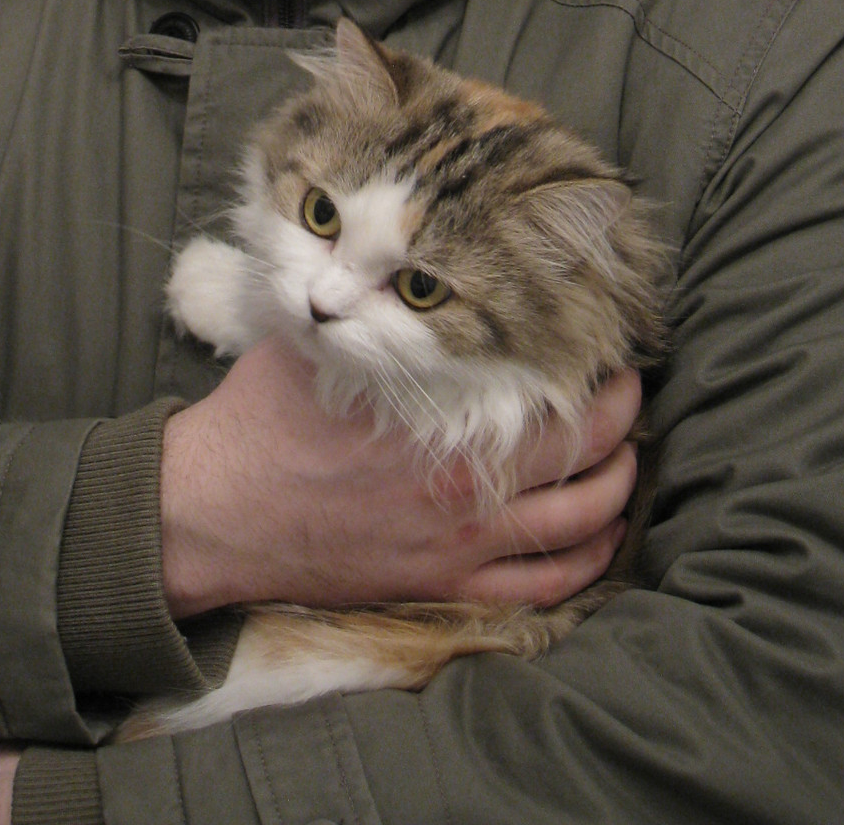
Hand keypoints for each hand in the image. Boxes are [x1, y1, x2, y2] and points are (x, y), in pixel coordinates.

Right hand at [160, 337, 639, 618]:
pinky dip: (586, 563)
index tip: (606, 344)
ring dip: (618, 490)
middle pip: (586, 456)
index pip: (555, 394)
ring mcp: (459, 544)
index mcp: (442, 419)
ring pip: (580, 526)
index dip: (596, 370)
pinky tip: (600, 537)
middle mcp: (466, 486)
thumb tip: (396, 255)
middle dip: (621, 419)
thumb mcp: (320, 341)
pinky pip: (542, 588)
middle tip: (627, 390)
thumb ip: (372, 308)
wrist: (216, 510)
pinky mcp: (442, 584)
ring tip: (625, 458)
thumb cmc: (263, 417)